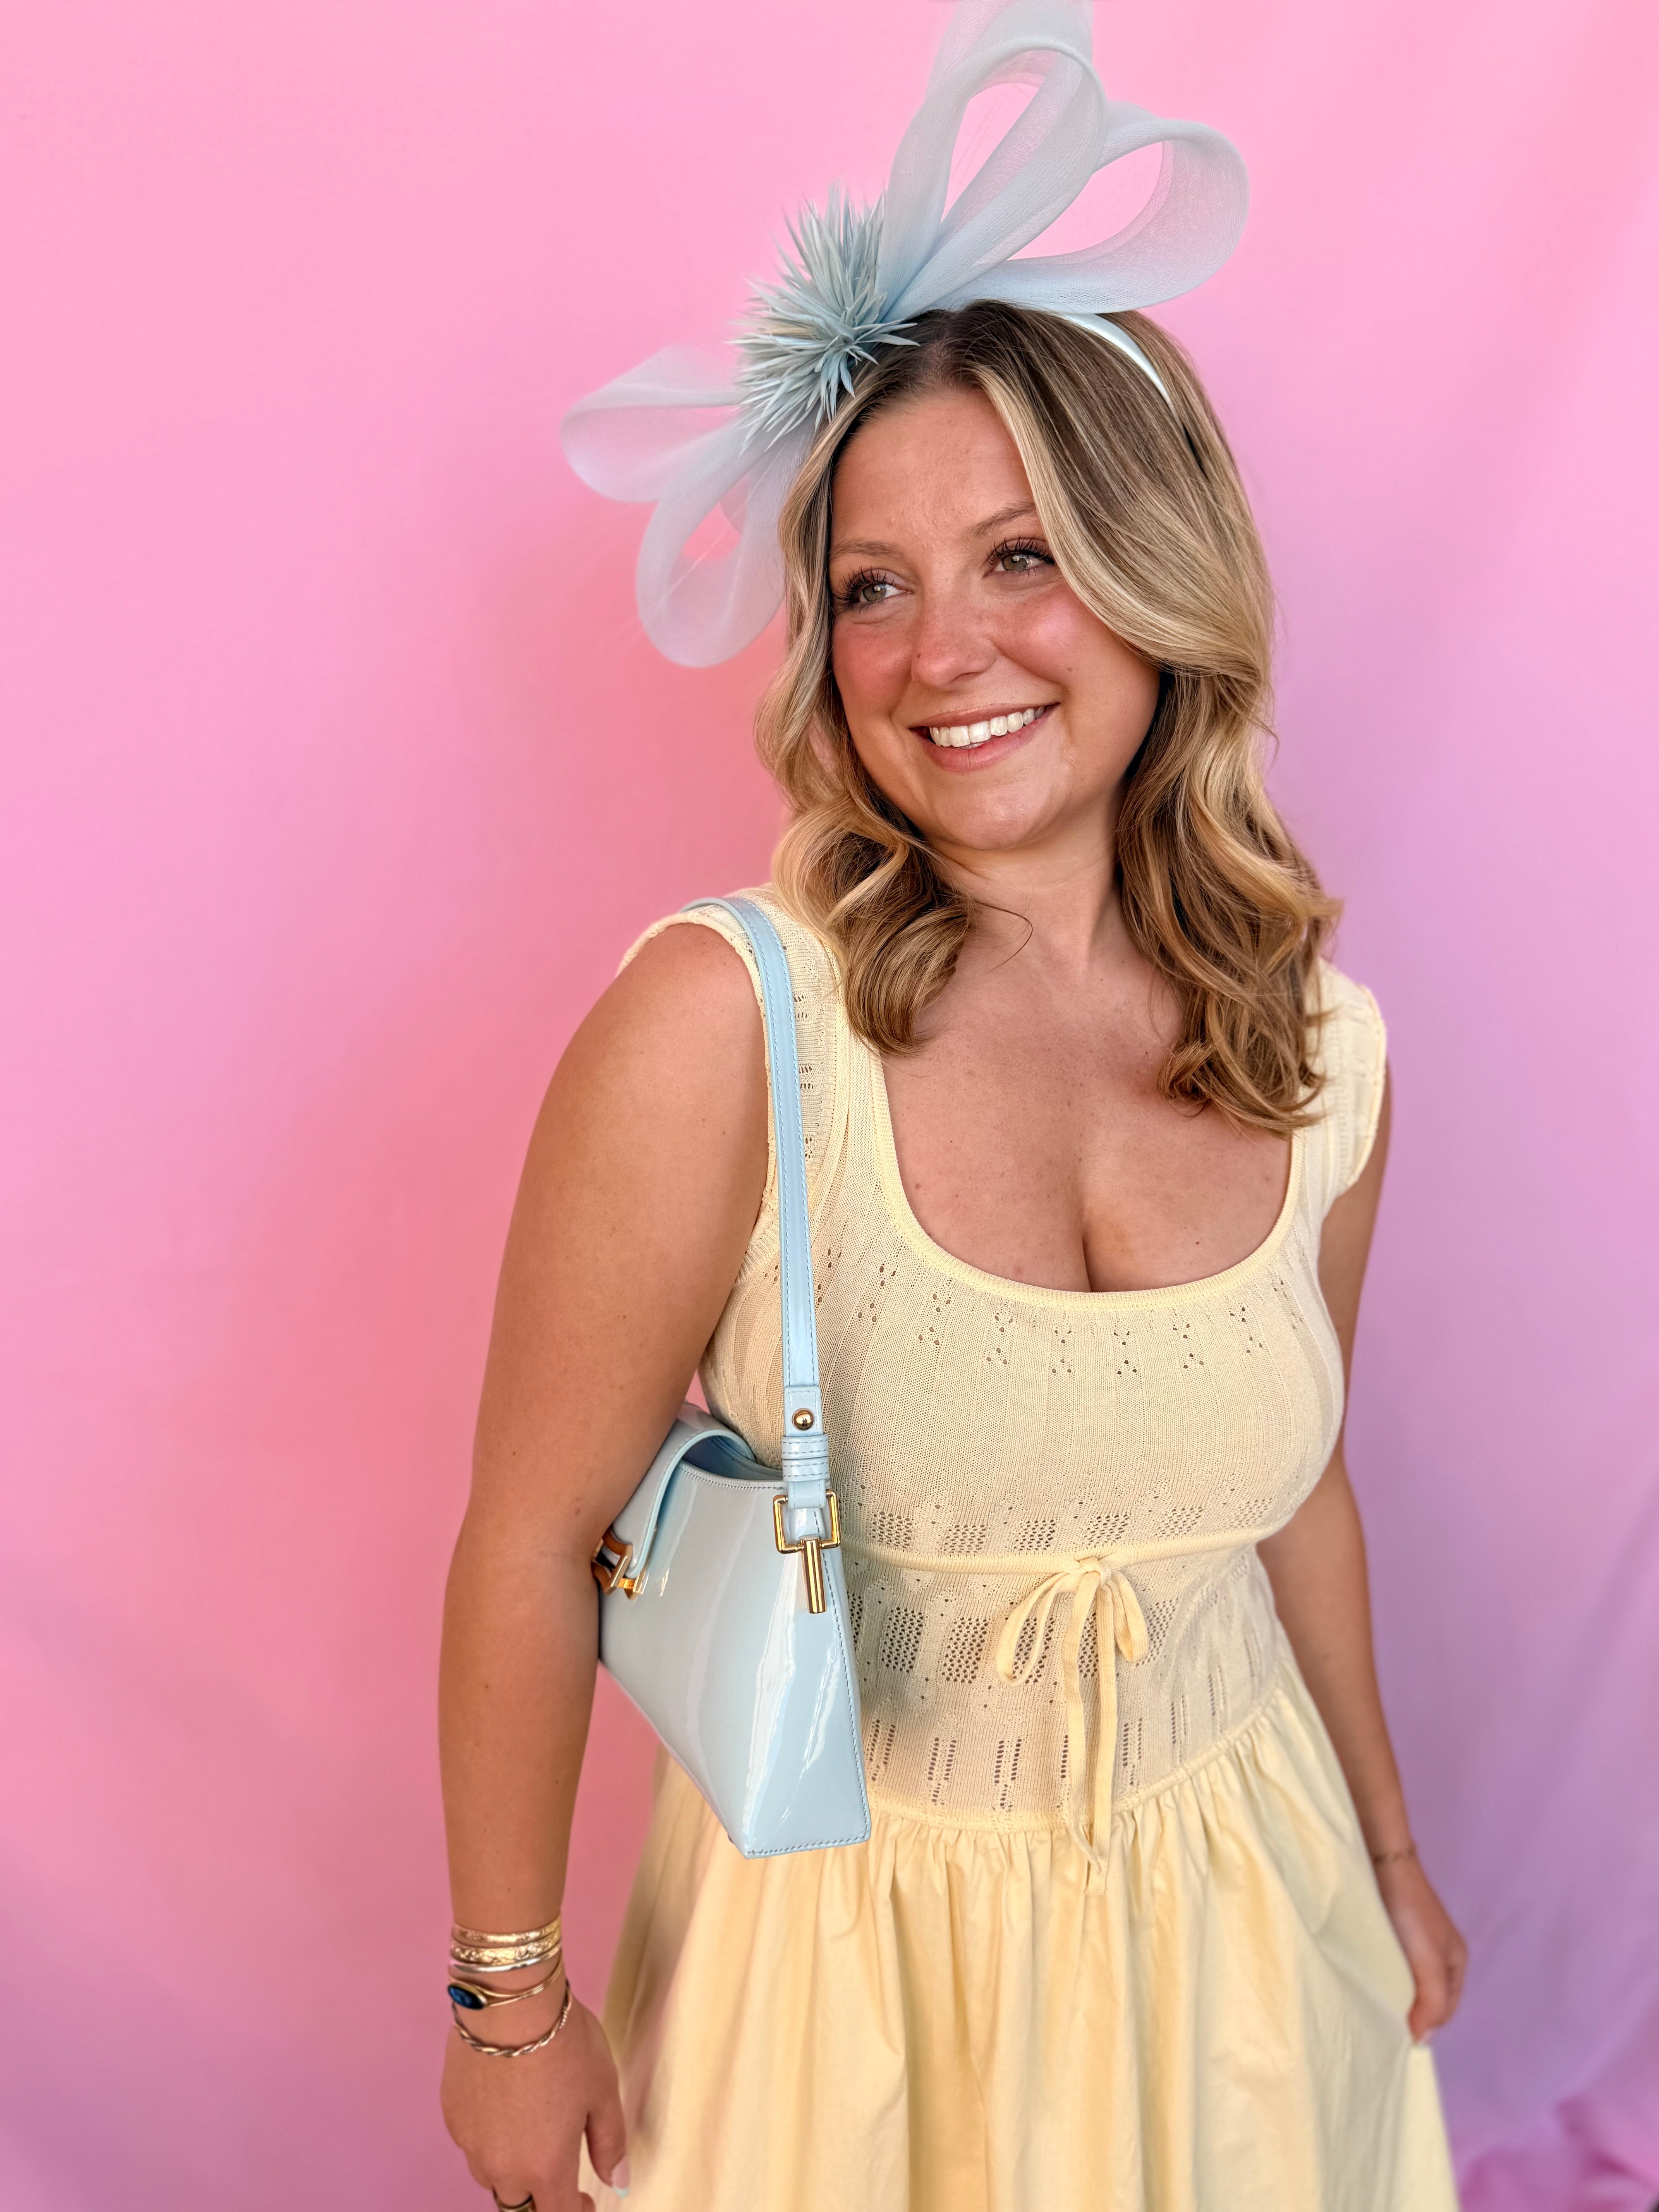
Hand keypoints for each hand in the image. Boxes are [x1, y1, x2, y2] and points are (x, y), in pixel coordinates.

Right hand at [441, 1986, 628, 2209]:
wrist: (510, 2004)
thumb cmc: (564, 2043)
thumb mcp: (603, 2091)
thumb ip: (610, 2143)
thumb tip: (619, 2182)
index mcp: (546, 2169)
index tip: (586, 2200)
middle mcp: (503, 2168)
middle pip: (520, 2203)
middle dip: (540, 2192)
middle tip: (558, 2164)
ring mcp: (470, 2144)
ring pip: (491, 2175)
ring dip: (512, 2166)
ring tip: (531, 2127)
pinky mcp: (451, 2116)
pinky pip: (472, 2142)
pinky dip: (489, 2135)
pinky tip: (503, 2101)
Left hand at [1376, 1855, 1466, 2042]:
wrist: (1382, 1862)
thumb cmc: (1410, 1912)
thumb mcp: (1429, 1960)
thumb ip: (1432, 2001)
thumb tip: (1422, 2040)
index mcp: (1455, 1962)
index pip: (1444, 2011)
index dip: (1425, 2023)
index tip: (1400, 2029)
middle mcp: (1437, 1955)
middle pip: (1426, 1998)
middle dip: (1410, 2011)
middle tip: (1384, 2017)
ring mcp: (1414, 1944)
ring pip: (1406, 1984)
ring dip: (1393, 1994)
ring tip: (1374, 1999)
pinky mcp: (1392, 1934)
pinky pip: (1390, 1966)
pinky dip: (1381, 1976)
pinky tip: (1367, 1978)